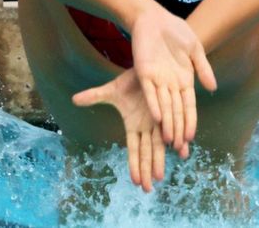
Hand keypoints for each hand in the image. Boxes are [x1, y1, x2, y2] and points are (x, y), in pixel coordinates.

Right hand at [72, 69, 170, 191]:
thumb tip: (74, 99)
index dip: (134, 165)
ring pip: (160, 145)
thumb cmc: (130, 82)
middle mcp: (147, 127)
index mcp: (133, 125)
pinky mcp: (168, 112)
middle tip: (148, 189)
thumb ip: (95, 96)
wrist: (148, 68)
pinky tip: (184, 152)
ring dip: (160, 161)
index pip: (134, 149)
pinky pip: (175, 128)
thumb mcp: (111, 90)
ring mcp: (159, 121)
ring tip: (160, 177)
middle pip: (147, 152)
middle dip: (147, 170)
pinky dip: (179, 140)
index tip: (134, 181)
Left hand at [130, 8, 216, 151]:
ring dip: (166, 124)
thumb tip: (213, 88)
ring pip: (163, 107)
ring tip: (167, 142)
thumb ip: (203, 69)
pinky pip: (150, 92)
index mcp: (183, 79)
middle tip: (179, 150)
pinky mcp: (143, 73)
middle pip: (175, 112)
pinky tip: (158, 118)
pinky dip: (154, 105)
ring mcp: (156, 79)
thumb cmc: (176, 32)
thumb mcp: (194, 49)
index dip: (189, 122)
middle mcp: (170, 84)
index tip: (191, 138)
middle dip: (177, 130)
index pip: (188, 106)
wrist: (154, 18)